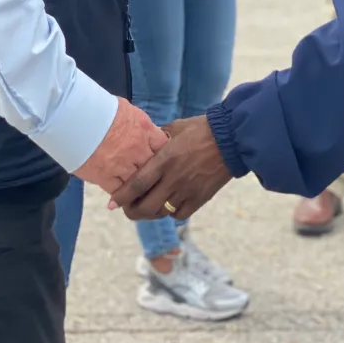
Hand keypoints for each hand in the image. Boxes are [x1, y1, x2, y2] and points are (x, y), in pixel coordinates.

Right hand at [73, 98, 167, 193]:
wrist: (73, 116)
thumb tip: (147, 134)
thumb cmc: (98, 108)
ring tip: (140, 194)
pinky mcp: (105, 177)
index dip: (164, 153)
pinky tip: (122, 198)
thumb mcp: (127, 110)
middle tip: (154, 181)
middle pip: (155, 168)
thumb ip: (140, 125)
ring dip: (139, 188)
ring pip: (139, 183)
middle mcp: (137, 148)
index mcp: (144, 129)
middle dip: (155, 173)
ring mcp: (122, 164)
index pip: (164, 146)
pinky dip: (121, 196)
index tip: (162, 158)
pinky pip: (119, 192)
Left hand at [108, 116, 231, 220]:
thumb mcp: (176, 128)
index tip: (112, 203)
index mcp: (165, 160)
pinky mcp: (200, 198)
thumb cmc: (202, 129)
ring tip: (146, 207)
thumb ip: (158, 139)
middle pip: (146, 207)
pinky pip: (179, 214)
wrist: (232, 138)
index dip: (121, 196)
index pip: (137, 184)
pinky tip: (169, 205)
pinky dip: (171, 213)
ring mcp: (188, 191)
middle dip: (132, 212)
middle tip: (127, 209)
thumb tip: (145, 142)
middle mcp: (174, 178)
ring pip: (162, 212)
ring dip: (151, 213)